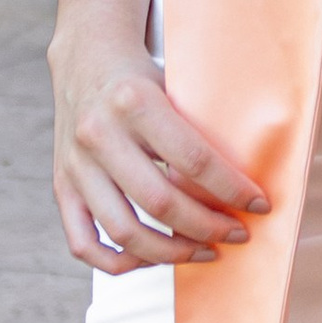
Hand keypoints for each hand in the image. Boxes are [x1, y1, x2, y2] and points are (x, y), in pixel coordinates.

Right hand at [50, 41, 268, 272]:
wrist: (86, 60)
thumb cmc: (141, 78)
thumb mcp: (174, 84)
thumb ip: (202, 128)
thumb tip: (248, 182)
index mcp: (134, 101)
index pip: (192, 161)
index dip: (231, 190)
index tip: (259, 205)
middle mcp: (99, 134)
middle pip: (160, 203)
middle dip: (208, 227)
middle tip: (237, 234)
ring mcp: (76, 165)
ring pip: (125, 232)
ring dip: (172, 253)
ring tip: (204, 251)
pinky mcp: (62, 187)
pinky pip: (85, 244)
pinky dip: (121, 262)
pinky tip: (154, 259)